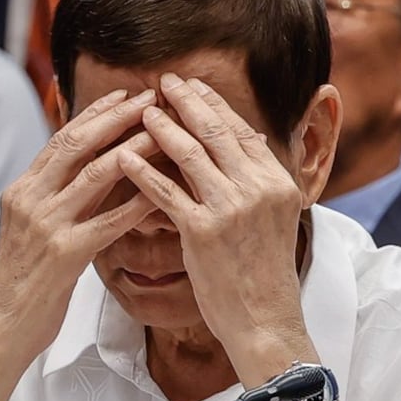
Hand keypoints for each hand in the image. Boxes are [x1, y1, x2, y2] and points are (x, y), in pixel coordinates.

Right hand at [0, 88, 159, 366]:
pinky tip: (161, 190)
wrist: (3, 324)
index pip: (62, 138)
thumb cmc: (24, 276)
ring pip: (95, 174)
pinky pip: (109, 222)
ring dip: (133, 149)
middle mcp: (30, 199)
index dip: (95, 113)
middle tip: (149, 98)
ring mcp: (46, 225)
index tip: (124, 94)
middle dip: (117, 117)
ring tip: (163, 132)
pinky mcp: (64, 255)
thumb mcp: (30, 225)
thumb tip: (85, 163)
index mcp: (22, 188)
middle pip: (78, 143)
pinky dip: (137, 202)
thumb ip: (53, 193)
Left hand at [117, 74, 306, 364]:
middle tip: (163, 80)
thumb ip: (260, 179)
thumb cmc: (265, 272)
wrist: (266, 319)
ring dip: (161, 126)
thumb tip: (251, 143)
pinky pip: (166, 192)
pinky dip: (142, 171)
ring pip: (190, 154)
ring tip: (141, 109)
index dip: (213, 103)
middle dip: (186, 100)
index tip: (191, 85)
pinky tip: (123, 156)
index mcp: (276, 181)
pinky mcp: (203, 232)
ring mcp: (230, 208)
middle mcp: (257, 187)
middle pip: (215, 131)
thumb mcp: (273, 217)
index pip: (240, 129)